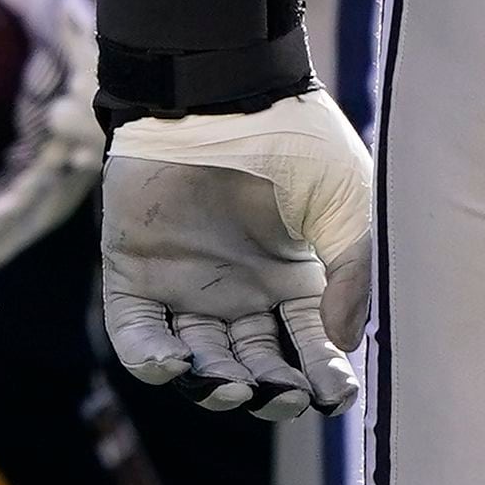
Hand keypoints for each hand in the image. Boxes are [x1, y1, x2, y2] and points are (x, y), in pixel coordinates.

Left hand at [103, 91, 372, 417]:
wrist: (221, 91)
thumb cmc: (293, 141)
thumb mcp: (346, 207)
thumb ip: (351, 274)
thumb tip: (344, 343)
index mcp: (292, 281)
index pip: (310, 350)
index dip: (324, 380)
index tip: (335, 393)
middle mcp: (239, 290)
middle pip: (254, 366)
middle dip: (269, 392)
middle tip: (279, 393)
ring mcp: (185, 281)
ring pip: (197, 358)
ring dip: (211, 386)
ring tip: (229, 386)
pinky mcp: (133, 268)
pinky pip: (134, 329)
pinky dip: (148, 358)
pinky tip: (175, 367)